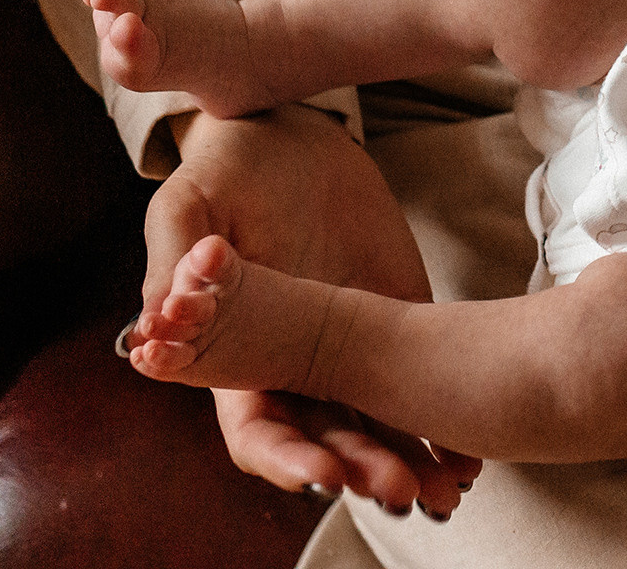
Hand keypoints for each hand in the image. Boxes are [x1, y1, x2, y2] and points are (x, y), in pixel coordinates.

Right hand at [141, 105, 480, 514]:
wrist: (293, 136)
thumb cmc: (225, 170)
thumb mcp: (189, 205)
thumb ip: (172, 262)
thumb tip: (153, 320)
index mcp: (235, 355)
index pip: (257, 429)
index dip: (285, 456)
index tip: (321, 475)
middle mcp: (294, 365)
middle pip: (325, 440)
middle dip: (360, 470)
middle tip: (401, 490)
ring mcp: (351, 347)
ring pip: (376, 424)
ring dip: (407, 462)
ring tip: (447, 491)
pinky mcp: (398, 321)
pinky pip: (423, 379)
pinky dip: (444, 419)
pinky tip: (473, 450)